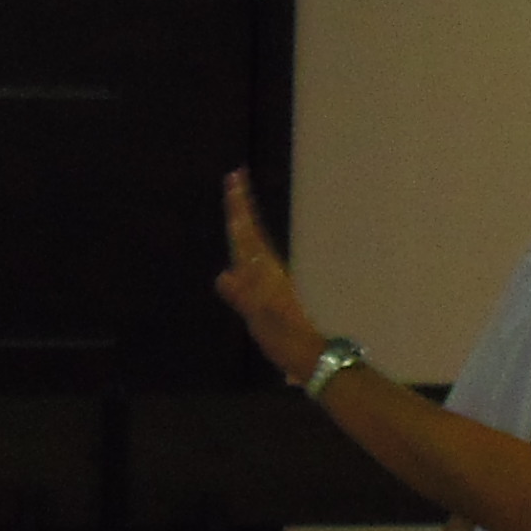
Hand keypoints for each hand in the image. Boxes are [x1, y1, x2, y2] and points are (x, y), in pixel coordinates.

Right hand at [217, 170, 325, 384]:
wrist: (307, 354)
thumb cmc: (283, 338)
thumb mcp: (261, 318)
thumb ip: (243, 296)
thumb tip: (223, 274)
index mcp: (263, 271)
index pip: (246, 233)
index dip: (238, 207)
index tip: (235, 178)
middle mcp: (267, 269)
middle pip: (251, 230)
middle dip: (242, 204)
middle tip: (236, 175)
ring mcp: (270, 278)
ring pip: (253, 241)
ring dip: (245, 221)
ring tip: (237, 203)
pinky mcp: (271, 289)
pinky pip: (253, 258)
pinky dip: (246, 244)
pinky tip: (243, 248)